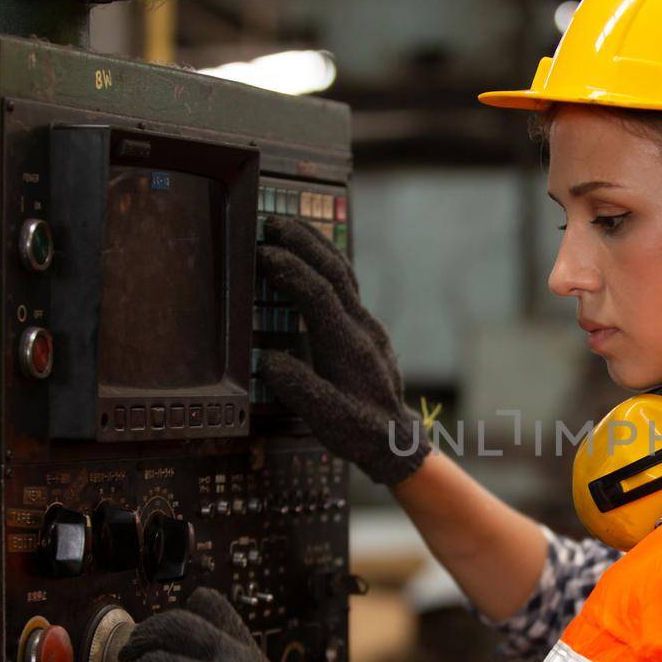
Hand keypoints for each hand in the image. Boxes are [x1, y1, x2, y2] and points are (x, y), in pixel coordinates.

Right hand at [256, 215, 431, 485]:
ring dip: (316, 246)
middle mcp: (363, 329)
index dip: (292, 271)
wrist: (397, 440)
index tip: (264, 252)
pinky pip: (345, 286)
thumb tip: (270, 361)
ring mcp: (367, 326)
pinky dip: (325, 263)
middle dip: (304, 243)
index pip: (320, 296)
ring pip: (344, 274)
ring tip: (288, 225)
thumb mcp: (328, 419)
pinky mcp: (366, 329)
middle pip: (336, 273)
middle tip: (272, 221)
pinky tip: (310, 254)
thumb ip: (300, 388)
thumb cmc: (360, 433)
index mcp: (351, 348)